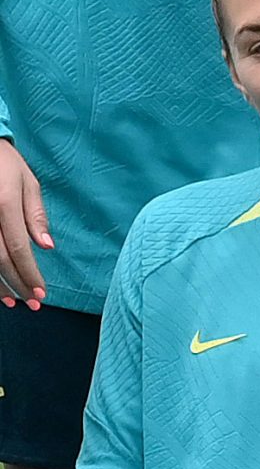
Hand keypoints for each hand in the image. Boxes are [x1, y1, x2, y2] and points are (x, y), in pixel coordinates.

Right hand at [0, 136, 53, 306]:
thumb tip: (46, 247)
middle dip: (15, 284)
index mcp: (3, 203)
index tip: (41, 294)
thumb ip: (35, 214)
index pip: (18, 248)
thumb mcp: (27, 182)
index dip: (29, 273)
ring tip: (10, 302)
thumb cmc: (4, 163)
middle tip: (31, 304)